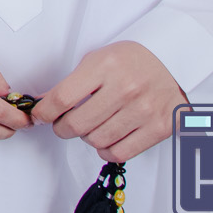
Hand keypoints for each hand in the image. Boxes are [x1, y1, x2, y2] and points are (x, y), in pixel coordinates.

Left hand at [32, 41, 186, 163]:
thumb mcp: (97, 60)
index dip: (44, 112)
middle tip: (62, 124)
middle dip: (62, 128)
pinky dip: (106, 150)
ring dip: (86, 138)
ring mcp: (144, 110)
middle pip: (77, 124)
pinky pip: (120, 152)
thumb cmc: (131, 61)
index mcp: (106, 67)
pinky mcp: (159, 128)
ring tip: (89, 127)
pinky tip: (106, 138)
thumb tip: (42, 105)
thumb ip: (71, 83)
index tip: (40, 116)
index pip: (62, 98)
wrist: (173, 63)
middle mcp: (126, 89)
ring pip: (97, 140)